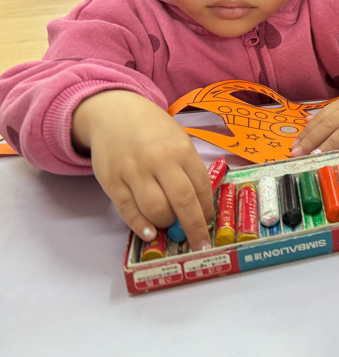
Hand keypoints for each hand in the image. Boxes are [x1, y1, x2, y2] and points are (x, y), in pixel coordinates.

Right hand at [72, 90, 213, 247]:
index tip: (209, 223)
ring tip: (169, 226)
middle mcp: (159, 161)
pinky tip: (150, 233)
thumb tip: (199, 204)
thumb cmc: (152, 129)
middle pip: (182, 201)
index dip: (207, 210)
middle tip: (200, 243)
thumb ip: (187, 168)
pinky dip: (140, 225)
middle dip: (194, 227)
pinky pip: (128, 210)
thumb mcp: (177, 140)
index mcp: (181, 150)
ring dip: (166, 224)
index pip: (201, 187)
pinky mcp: (111, 181)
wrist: (113, 112)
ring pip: (155, 208)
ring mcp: (133, 171)